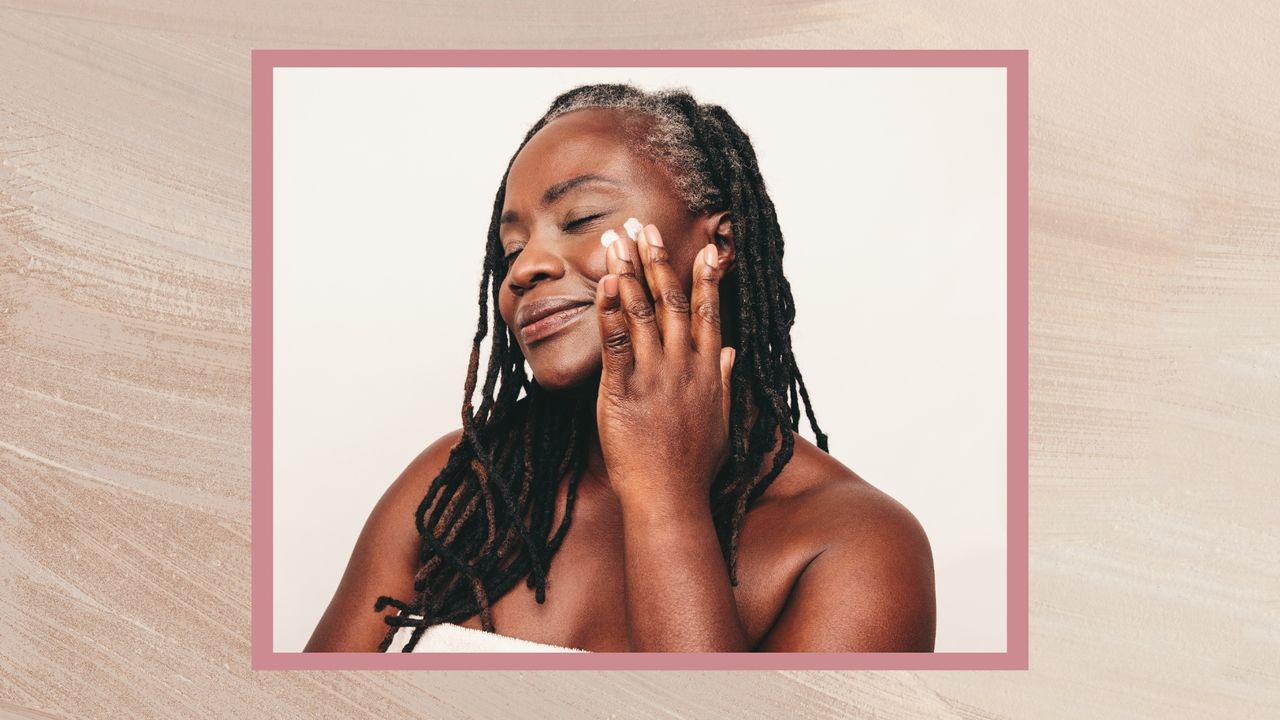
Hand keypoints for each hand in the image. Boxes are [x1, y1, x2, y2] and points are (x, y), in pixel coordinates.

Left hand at [594, 220, 735, 511]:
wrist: (670, 499)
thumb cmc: (693, 468)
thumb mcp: (721, 421)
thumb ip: (724, 381)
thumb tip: (731, 354)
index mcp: (709, 372)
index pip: (710, 312)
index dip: (706, 278)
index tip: (705, 248)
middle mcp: (684, 367)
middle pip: (673, 301)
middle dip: (658, 260)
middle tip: (645, 227)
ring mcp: (655, 377)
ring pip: (642, 313)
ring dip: (628, 273)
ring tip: (616, 241)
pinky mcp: (623, 392)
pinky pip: (615, 343)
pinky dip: (609, 312)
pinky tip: (602, 286)